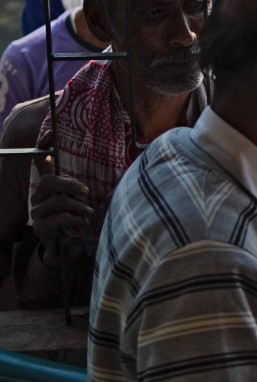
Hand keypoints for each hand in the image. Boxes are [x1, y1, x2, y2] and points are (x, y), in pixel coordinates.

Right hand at [29, 132, 89, 265]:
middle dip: (70, 185)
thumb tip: (93, 178)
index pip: (40, 163)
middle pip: (49, 181)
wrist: (67, 249)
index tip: (49, 132)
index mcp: (48, 188)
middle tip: (86, 191)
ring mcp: (37, 212)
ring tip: (88, 213)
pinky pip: (60, 218)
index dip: (42, 147)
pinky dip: (75, 220)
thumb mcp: (81, 201)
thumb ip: (82, 189)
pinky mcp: (40, 228)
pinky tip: (80, 225)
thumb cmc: (77, 221)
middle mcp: (38, 197)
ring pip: (59, 201)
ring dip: (79, 207)